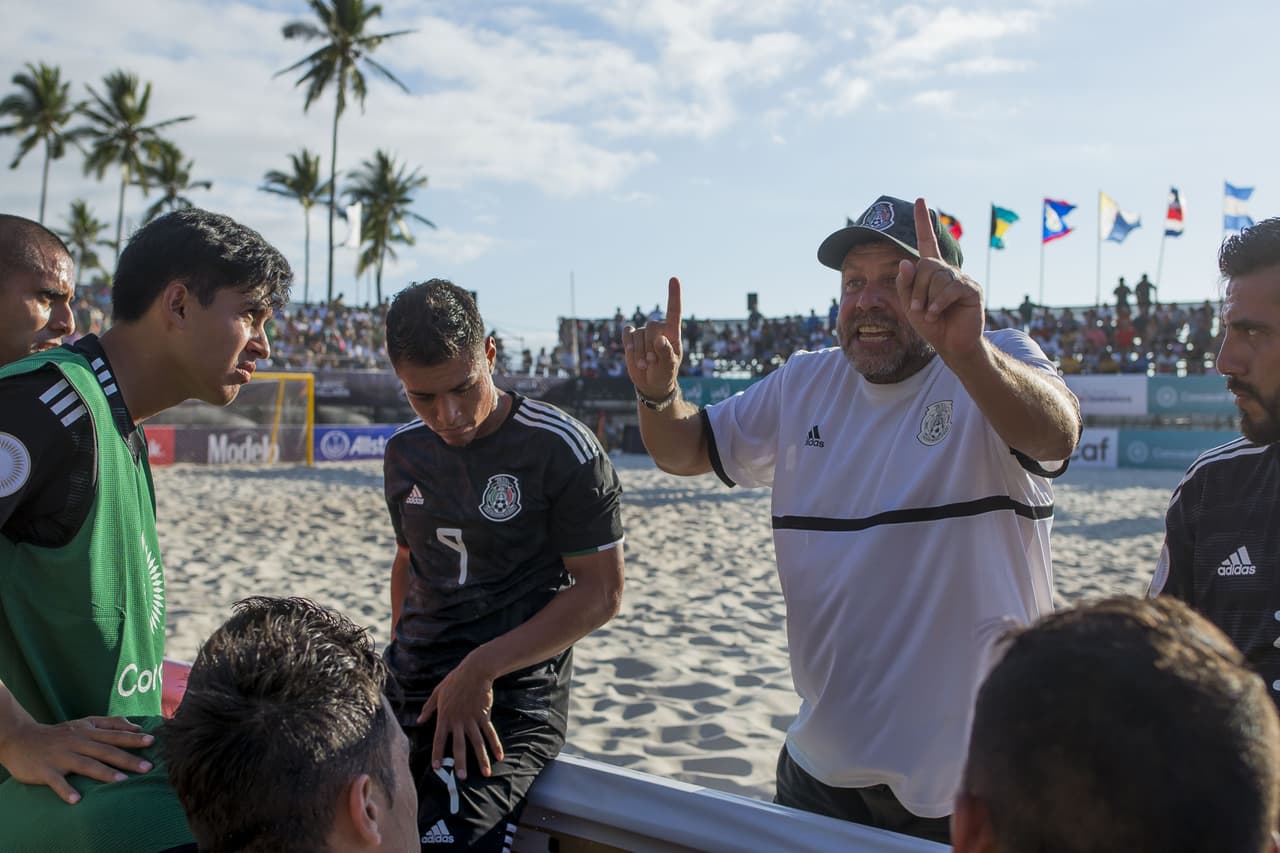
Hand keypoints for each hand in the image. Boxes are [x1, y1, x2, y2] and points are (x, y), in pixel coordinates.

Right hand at [0, 716, 155, 804]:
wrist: (21, 739)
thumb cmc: (59, 734)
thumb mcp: (84, 723)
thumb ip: (110, 723)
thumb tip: (136, 726)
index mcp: (88, 732)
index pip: (114, 735)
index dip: (133, 738)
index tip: (152, 741)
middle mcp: (78, 742)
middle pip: (106, 750)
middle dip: (127, 758)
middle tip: (147, 767)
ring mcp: (62, 756)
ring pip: (86, 764)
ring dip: (104, 773)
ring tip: (122, 781)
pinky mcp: (46, 770)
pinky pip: (57, 781)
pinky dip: (66, 790)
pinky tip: (76, 799)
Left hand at [417, 654, 503, 780]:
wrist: (474, 671)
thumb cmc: (454, 681)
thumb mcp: (437, 692)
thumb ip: (428, 708)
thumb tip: (418, 720)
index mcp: (445, 717)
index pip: (439, 739)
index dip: (437, 754)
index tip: (437, 768)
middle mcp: (458, 721)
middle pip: (459, 746)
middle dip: (460, 762)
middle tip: (461, 778)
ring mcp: (472, 720)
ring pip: (477, 743)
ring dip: (481, 759)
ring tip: (485, 773)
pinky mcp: (484, 716)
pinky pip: (490, 733)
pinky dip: (495, 745)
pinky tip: (499, 757)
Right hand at [623, 277, 682, 399]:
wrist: (651, 382)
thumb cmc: (665, 373)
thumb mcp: (669, 367)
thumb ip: (666, 353)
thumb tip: (660, 339)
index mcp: (672, 333)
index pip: (674, 311)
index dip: (674, 295)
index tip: (674, 279)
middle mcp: (658, 329)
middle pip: (652, 326)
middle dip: (650, 347)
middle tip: (653, 363)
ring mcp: (644, 332)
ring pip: (638, 334)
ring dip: (639, 352)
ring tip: (645, 365)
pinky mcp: (631, 337)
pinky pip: (627, 333)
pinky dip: (628, 343)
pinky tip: (631, 353)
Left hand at [895, 198, 983, 358]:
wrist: (951, 344)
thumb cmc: (931, 325)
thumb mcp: (910, 305)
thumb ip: (905, 285)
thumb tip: (906, 261)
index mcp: (932, 271)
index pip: (927, 241)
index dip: (923, 222)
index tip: (920, 200)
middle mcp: (948, 270)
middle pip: (925, 265)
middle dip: (916, 288)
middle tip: (918, 308)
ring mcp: (961, 278)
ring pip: (936, 277)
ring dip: (927, 298)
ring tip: (929, 313)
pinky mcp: (972, 289)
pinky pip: (950, 288)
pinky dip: (938, 303)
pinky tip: (936, 313)